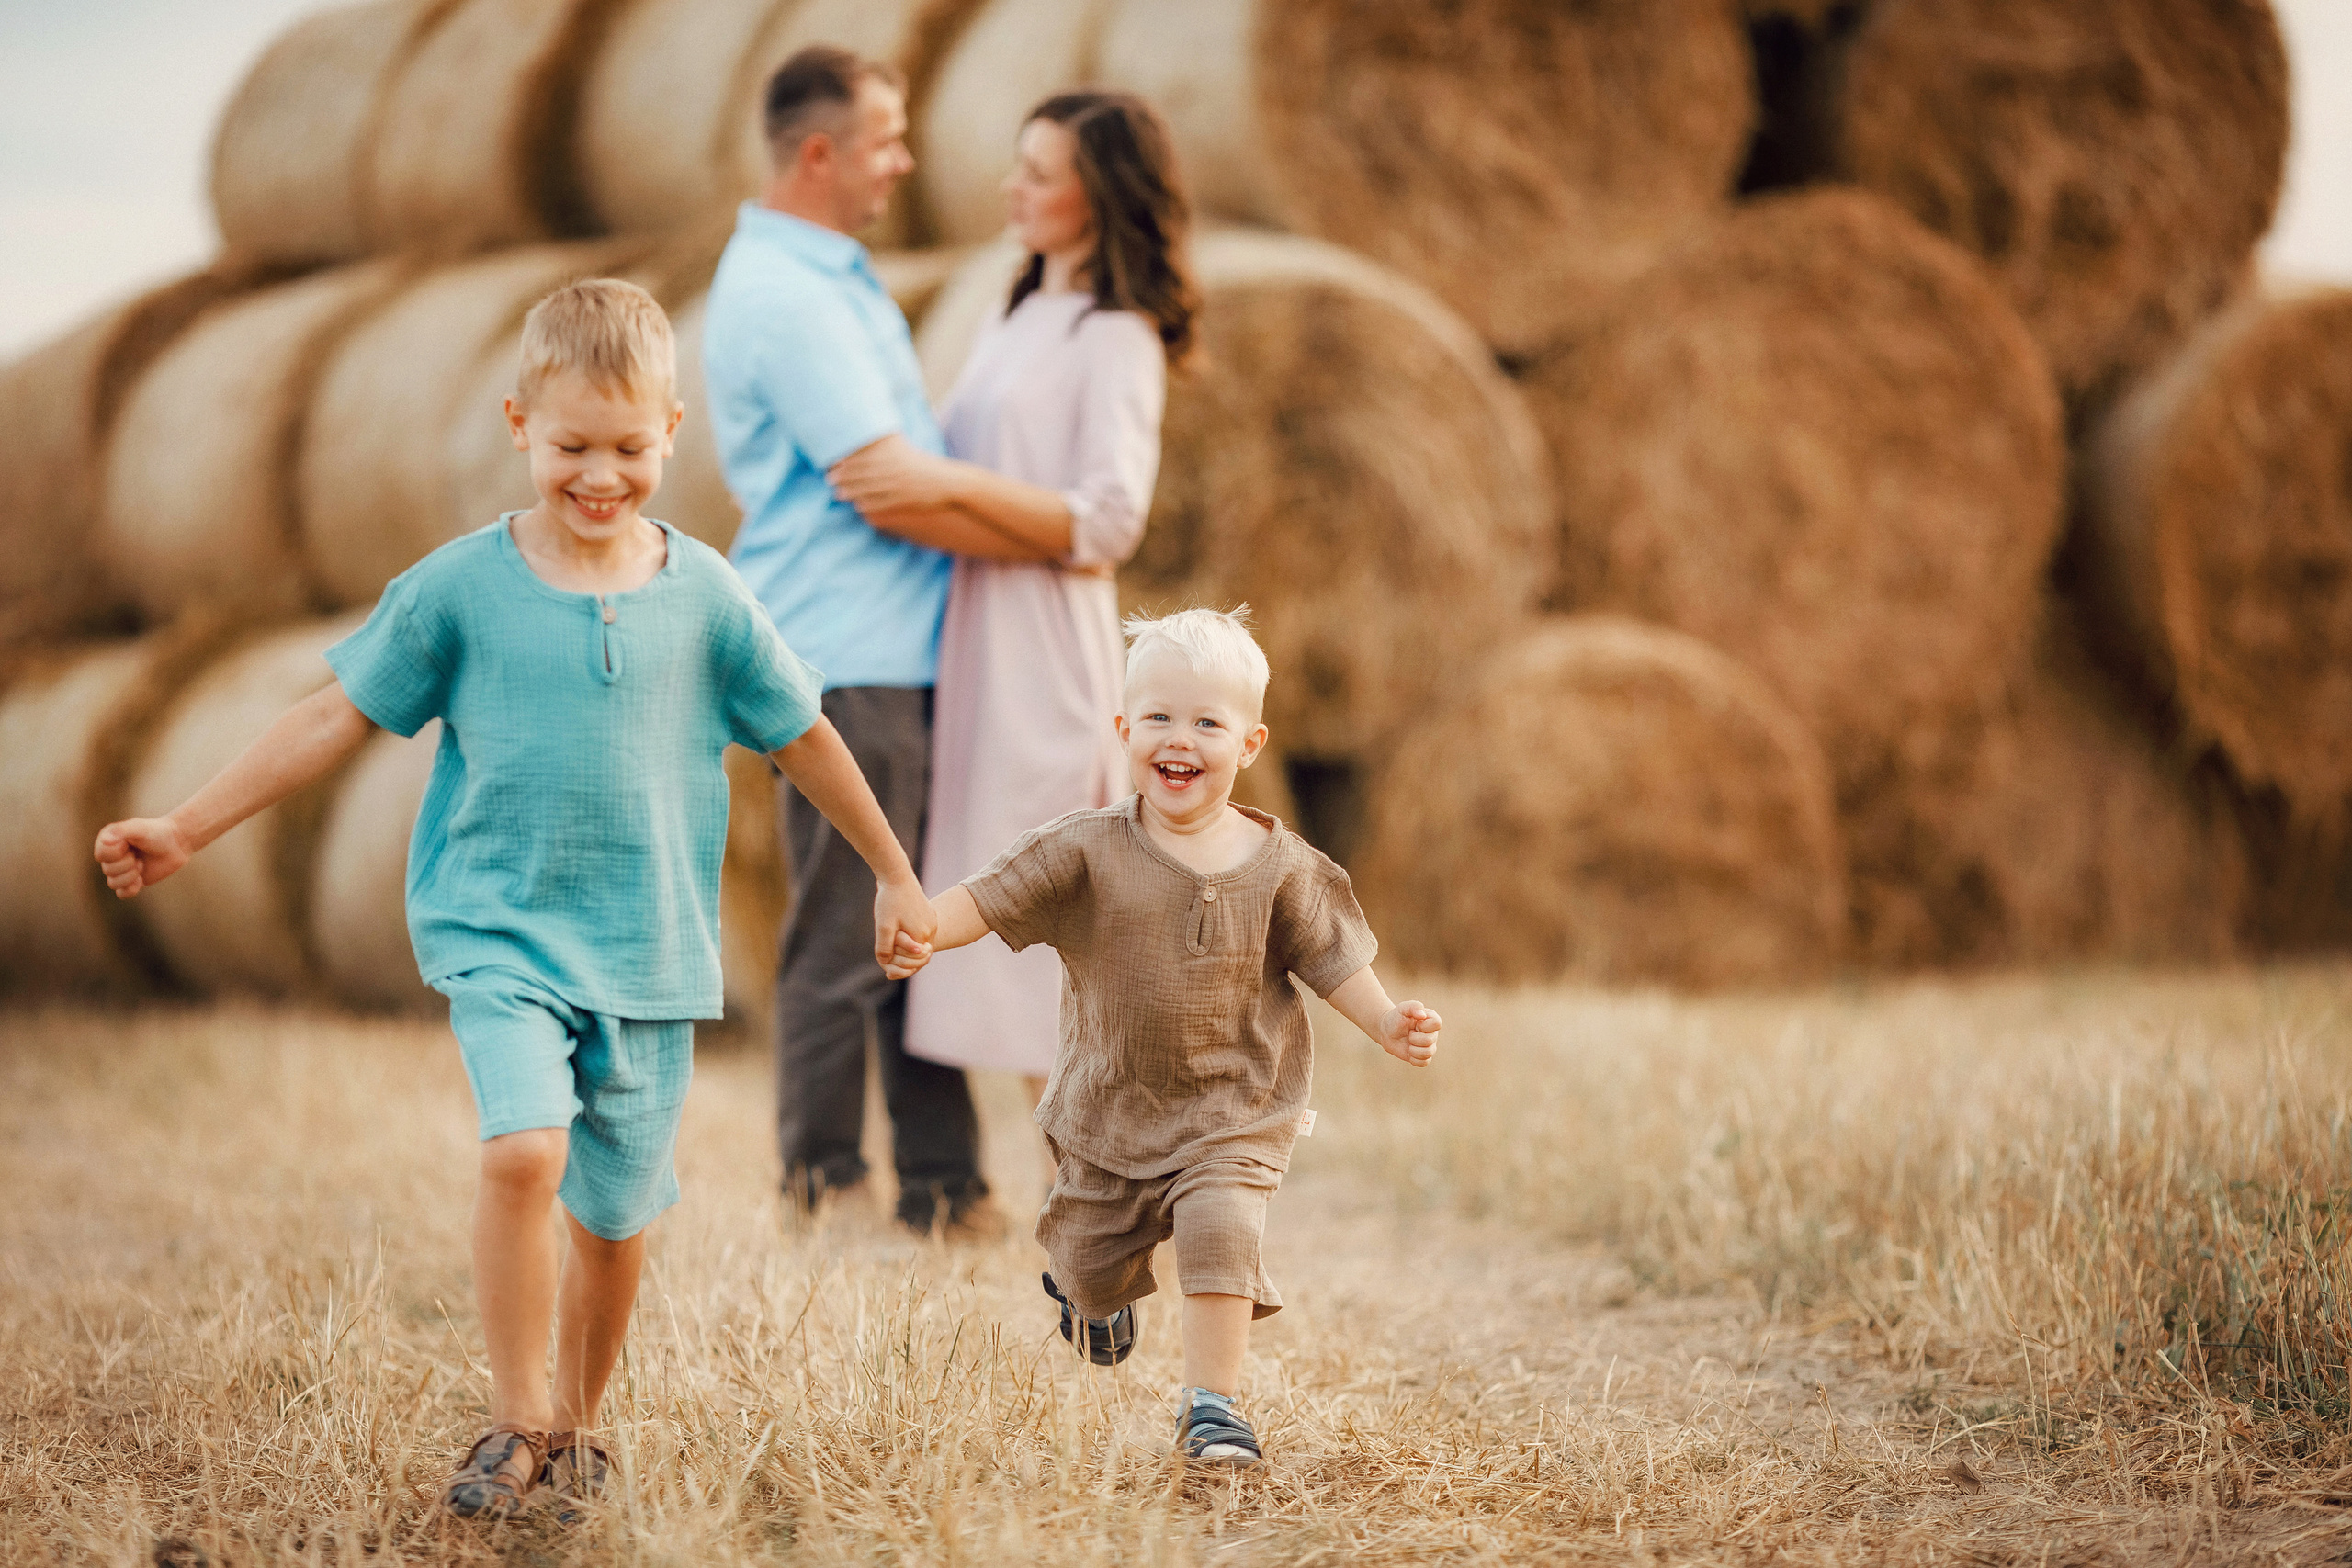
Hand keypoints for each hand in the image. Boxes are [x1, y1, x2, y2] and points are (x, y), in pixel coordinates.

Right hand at [94, 816, 191, 898]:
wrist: (176, 843)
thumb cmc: (157, 832)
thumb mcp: (139, 827)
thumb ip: (121, 830)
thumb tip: (104, 841)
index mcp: (107, 841)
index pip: (101, 855)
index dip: (117, 853)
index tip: (129, 844)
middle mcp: (111, 856)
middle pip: (108, 870)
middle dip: (127, 863)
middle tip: (139, 855)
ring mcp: (121, 870)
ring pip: (113, 883)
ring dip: (131, 875)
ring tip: (142, 864)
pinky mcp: (132, 881)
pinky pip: (122, 894)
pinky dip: (130, 889)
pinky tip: (141, 880)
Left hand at [828, 441, 960, 516]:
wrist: (949, 483)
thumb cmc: (926, 467)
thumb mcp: (908, 453)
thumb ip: (890, 448)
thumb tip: (871, 443)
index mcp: (895, 455)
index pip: (865, 458)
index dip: (847, 462)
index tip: (833, 464)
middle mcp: (895, 470)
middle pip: (864, 473)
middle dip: (844, 477)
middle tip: (828, 479)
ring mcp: (899, 486)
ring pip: (869, 489)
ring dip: (851, 492)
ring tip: (838, 493)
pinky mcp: (904, 501)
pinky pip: (882, 504)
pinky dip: (868, 505)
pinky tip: (858, 506)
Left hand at [874, 875, 936, 975]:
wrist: (896, 875)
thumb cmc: (889, 900)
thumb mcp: (883, 926)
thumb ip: (885, 947)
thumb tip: (886, 964)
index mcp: (923, 935)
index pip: (914, 961)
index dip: (899, 966)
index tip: (885, 968)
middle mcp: (931, 929)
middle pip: (919, 955)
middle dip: (903, 960)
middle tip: (886, 965)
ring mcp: (931, 921)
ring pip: (918, 944)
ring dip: (905, 949)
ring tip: (889, 951)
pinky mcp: (927, 914)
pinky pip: (919, 933)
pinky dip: (909, 938)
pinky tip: (895, 936)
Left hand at [1378, 1002, 1440, 1066]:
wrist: (1386, 1031)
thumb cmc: (1396, 1017)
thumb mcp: (1402, 1008)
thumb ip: (1413, 1006)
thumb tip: (1422, 1015)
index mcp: (1431, 1020)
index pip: (1437, 1023)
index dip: (1425, 1026)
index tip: (1415, 1024)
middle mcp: (1432, 1033)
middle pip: (1430, 1040)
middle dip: (1414, 1038)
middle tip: (1408, 1034)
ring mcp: (1429, 1046)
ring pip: (1428, 1053)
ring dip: (1413, 1049)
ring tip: (1408, 1044)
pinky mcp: (1422, 1057)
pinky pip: (1424, 1063)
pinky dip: (1414, 1059)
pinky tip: (1408, 1052)